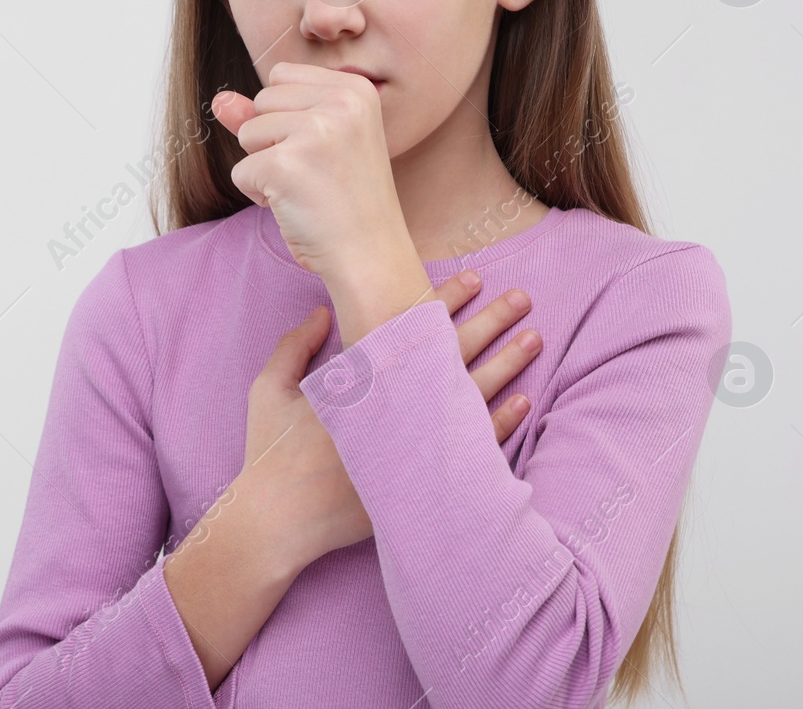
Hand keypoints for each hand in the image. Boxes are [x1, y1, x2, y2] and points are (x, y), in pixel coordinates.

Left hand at [212, 62, 409, 281]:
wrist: (370, 256)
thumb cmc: (346, 202)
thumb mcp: (314, 144)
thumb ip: (267, 115)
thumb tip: (218, 99)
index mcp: (355, 90)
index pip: (281, 76)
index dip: (286, 116)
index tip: (323, 149)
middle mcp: (340, 102)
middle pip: (261, 101)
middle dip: (273, 140)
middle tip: (316, 173)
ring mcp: (315, 131)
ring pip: (247, 134)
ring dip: (264, 167)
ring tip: (306, 189)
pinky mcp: (287, 164)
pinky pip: (241, 172)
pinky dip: (259, 195)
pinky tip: (296, 207)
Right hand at [239, 270, 542, 573]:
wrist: (277, 523)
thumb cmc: (269, 455)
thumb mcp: (270, 389)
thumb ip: (296, 346)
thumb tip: (322, 312)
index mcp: (358, 380)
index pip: (411, 329)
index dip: (444, 300)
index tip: (473, 278)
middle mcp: (391, 408)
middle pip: (452, 355)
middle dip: (490, 322)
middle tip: (522, 298)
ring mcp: (410, 446)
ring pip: (471, 396)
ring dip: (505, 365)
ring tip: (533, 339)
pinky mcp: (420, 480)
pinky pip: (472, 446)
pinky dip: (500, 423)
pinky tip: (522, 401)